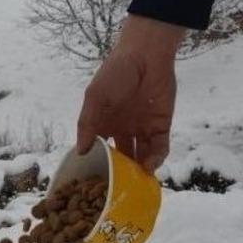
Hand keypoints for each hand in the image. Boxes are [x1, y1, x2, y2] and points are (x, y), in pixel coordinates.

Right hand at [77, 15, 186, 172]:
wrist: (146, 55)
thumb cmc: (115, 73)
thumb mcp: (94, 98)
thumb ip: (87, 125)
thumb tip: (80, 151)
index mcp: (104, 124)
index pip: (100, 150)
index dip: (98, 165)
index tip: (96, 182)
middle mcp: (122, 129)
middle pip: (122, 158)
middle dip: (122, 173)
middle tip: (120, 187)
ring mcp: (142, 128)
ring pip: (142, 156)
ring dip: (140, 169)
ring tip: (137, 182)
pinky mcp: (161, 126)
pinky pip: (160, 147)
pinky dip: (157, 158)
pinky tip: (151, 165)